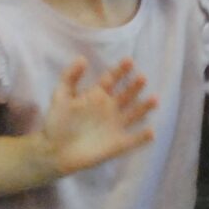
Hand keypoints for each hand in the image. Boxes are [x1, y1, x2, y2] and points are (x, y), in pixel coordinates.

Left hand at [36, 58, 157, 179]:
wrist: (54, 150)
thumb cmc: (57, 122)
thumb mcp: (60, 95)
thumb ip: (69, 76)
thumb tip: (83, 58)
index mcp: (97, 95)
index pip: (112, 79)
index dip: (120, 70)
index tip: (129, 60)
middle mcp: (110, 109)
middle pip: (126, 94)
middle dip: (135, 86)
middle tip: (142, 78)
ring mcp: (115, 126)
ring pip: (135, 114)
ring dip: (145, 107)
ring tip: (154, 99)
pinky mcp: (118, 144)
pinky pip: (134, 140)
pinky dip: (143, 137)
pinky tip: (150, 131)